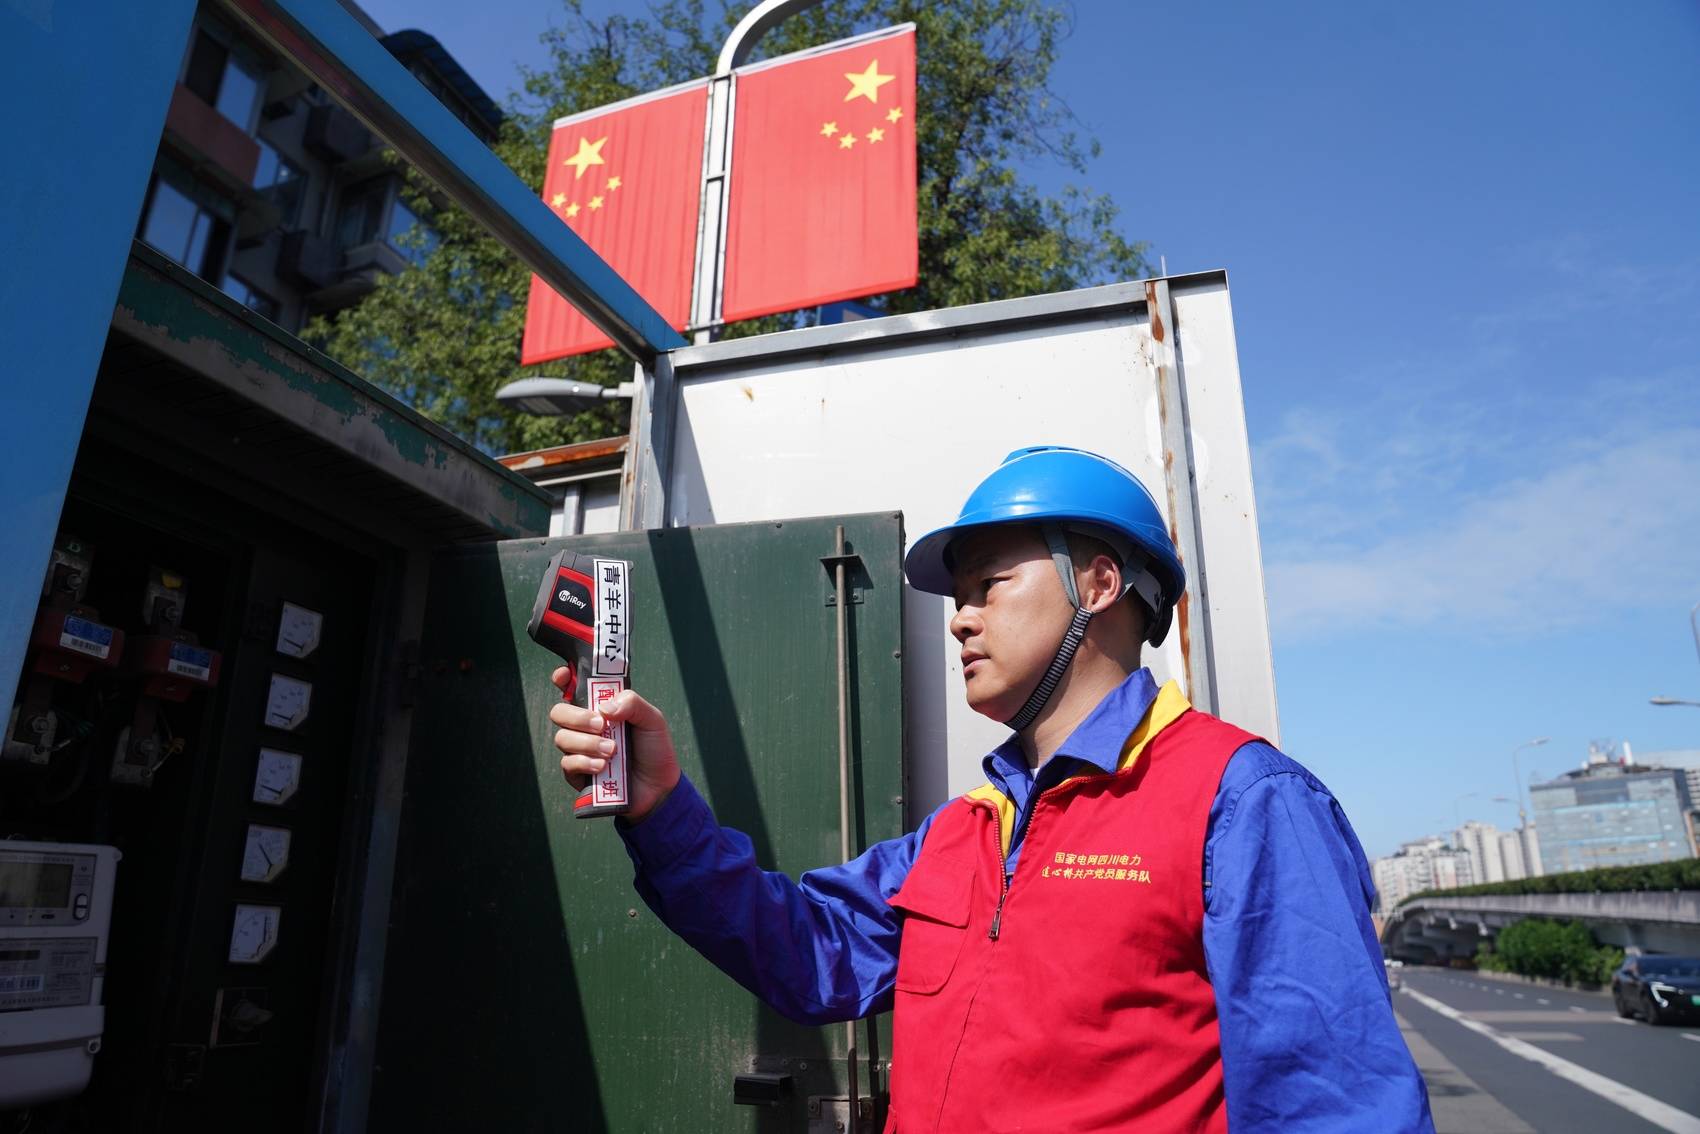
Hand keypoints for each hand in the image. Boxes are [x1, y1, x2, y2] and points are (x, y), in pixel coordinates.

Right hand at [549, 668, 680, 821]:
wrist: (659, 787)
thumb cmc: (654, 749)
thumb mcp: (652, 720)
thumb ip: (632, 703)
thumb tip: (604, 707)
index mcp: (601, 708)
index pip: (573, 688)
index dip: (563, 679)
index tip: (563, 676)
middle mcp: (586, 727)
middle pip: (559, 712)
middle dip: (576, 717)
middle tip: (600, 724)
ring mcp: (580, 749)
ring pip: (562, 738)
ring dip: (587, 743)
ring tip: (611, 750)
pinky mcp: (578, 773)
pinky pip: (567, 763)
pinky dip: (584, 762)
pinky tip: (602, 767)